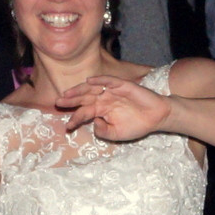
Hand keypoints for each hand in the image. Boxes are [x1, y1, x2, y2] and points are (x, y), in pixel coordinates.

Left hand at [56, 75, 171, 141]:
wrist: (156, 118)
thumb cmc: (136, 125)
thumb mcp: (116, 134)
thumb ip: (103, 131)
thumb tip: (92, 123)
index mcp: (100, 111)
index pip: (84, 113)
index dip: (75, 119)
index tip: (68, 127)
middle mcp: (103, 100)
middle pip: (83, 98)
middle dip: (70, 100)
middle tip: (58, 103)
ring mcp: (111, 92)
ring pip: (91, 89)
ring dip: (79, 90)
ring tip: (68, 93)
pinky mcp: (121, 85)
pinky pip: (108, 81)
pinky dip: (99, 80)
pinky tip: (89, 81)